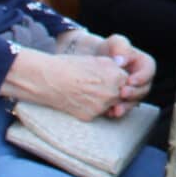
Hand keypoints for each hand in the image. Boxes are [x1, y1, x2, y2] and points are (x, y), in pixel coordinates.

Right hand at [3, 48, 133, 122]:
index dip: (117, 78)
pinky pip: (96, 113)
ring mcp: (101, 107)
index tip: (107, 77)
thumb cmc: (71, 66)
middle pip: (120, 95)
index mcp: (116, 77)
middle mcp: (111, 93)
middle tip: (96, 85)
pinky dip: (91, 108)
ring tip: (87, 91)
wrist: (48, 80)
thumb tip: (123, 67)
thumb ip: (113, 65)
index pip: (127, 81)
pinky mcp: (90, 117)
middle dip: (113, 91)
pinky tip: (80, 100)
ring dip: (103, 101)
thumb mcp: (96, 60)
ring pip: (109, 105)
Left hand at [100, 35, 155, 111]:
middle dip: (134, 93)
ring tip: (116, 109)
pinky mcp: (122, 101)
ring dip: (126, 106)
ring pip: (134, 101)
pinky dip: (116, 111)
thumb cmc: (107, 48)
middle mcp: (141, 80)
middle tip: (122, 93)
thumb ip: (120, 47)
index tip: (130, 80)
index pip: (149, 71)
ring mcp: (132, 92)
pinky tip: (108, 113)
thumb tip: (121, 61)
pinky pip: (122, 108)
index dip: (142, 77)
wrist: (92, 59)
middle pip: (143, 89)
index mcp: (144, 64)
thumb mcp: (115, 42)